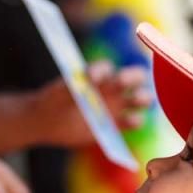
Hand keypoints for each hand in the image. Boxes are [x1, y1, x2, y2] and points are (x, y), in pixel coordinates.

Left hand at [32, 60, 152, 146]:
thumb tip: (85, 81)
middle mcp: (112, 87)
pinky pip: (133, 121)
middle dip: (133, 77)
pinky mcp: (117, 125)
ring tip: (136, 100)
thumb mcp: (58, 93)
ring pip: (140, 99)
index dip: (101, 71)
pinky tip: (132, 120)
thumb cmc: (53, 101)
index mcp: (98, 74)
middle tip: (123, 81)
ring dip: (142, 98)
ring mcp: (116, 106)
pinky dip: (136, 120)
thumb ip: (71, 87)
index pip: (106, 68)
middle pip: (135, 77)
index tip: (91, 78)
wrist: (50, 122)